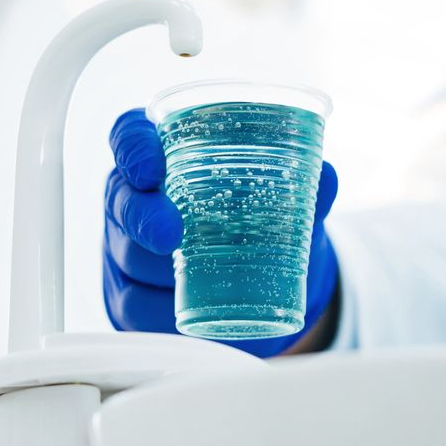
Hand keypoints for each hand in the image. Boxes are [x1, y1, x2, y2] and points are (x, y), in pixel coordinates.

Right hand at [102, 108, 338, 356]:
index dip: (131, 146)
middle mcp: (135, 197)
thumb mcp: (281, 201)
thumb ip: (302, 184)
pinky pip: (134, 305)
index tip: (149, 164)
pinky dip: (160, 310)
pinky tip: (184, 310)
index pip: (129, 135)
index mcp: (163, 157)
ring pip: (127, 255)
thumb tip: (326, 176)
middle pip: (120, 198)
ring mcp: (125, 248)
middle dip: (141, 215)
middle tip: (170, 234)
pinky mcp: (129, 298)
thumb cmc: (256, 223)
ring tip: (196, 273)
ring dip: (156, 268)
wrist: (256, 286)